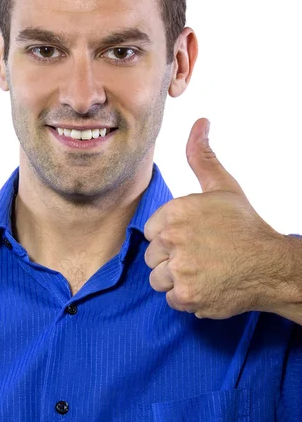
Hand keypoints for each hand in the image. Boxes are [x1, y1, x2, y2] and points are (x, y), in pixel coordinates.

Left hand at [144, 118, 286, 318]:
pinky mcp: (186, 296)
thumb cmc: (244, 225)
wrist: (270, 265)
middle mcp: (172, 239)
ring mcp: (179, 269)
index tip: (192, 238)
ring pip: (158, 278)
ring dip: (176, 279)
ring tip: (202, 270)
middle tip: (200, 255)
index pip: (152, 231)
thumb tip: (199, 123)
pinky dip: (186, 297)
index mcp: (175, 211)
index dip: (170, 236)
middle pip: (152, 255)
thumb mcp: (222, 186)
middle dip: (171, 258)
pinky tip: (206, 284)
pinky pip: (171, 298)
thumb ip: (201, 156)